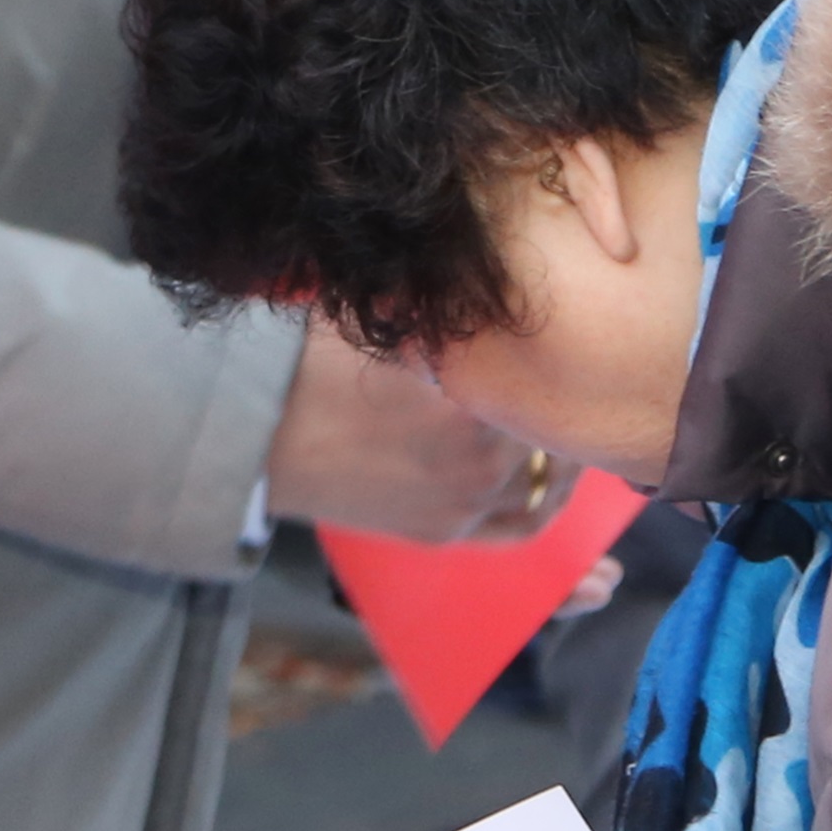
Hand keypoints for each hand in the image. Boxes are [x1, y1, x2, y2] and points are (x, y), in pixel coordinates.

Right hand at [265, 331, 557, 543]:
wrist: (257, 435)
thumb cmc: (313, 366)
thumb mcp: (392, 323)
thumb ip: (454, 321)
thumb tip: (499, 294)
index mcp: (478, 405)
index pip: (555, 392)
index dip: (564, 372)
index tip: (569, 354)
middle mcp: (485, 463)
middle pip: (558, 442)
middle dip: (564, 419)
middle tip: (571, 395)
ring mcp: (467, 505)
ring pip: (548, 493)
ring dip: (564, 472)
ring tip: (568, 451)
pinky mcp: (443, 534)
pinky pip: (519, 534)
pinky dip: (551, 531)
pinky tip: (575, 536)